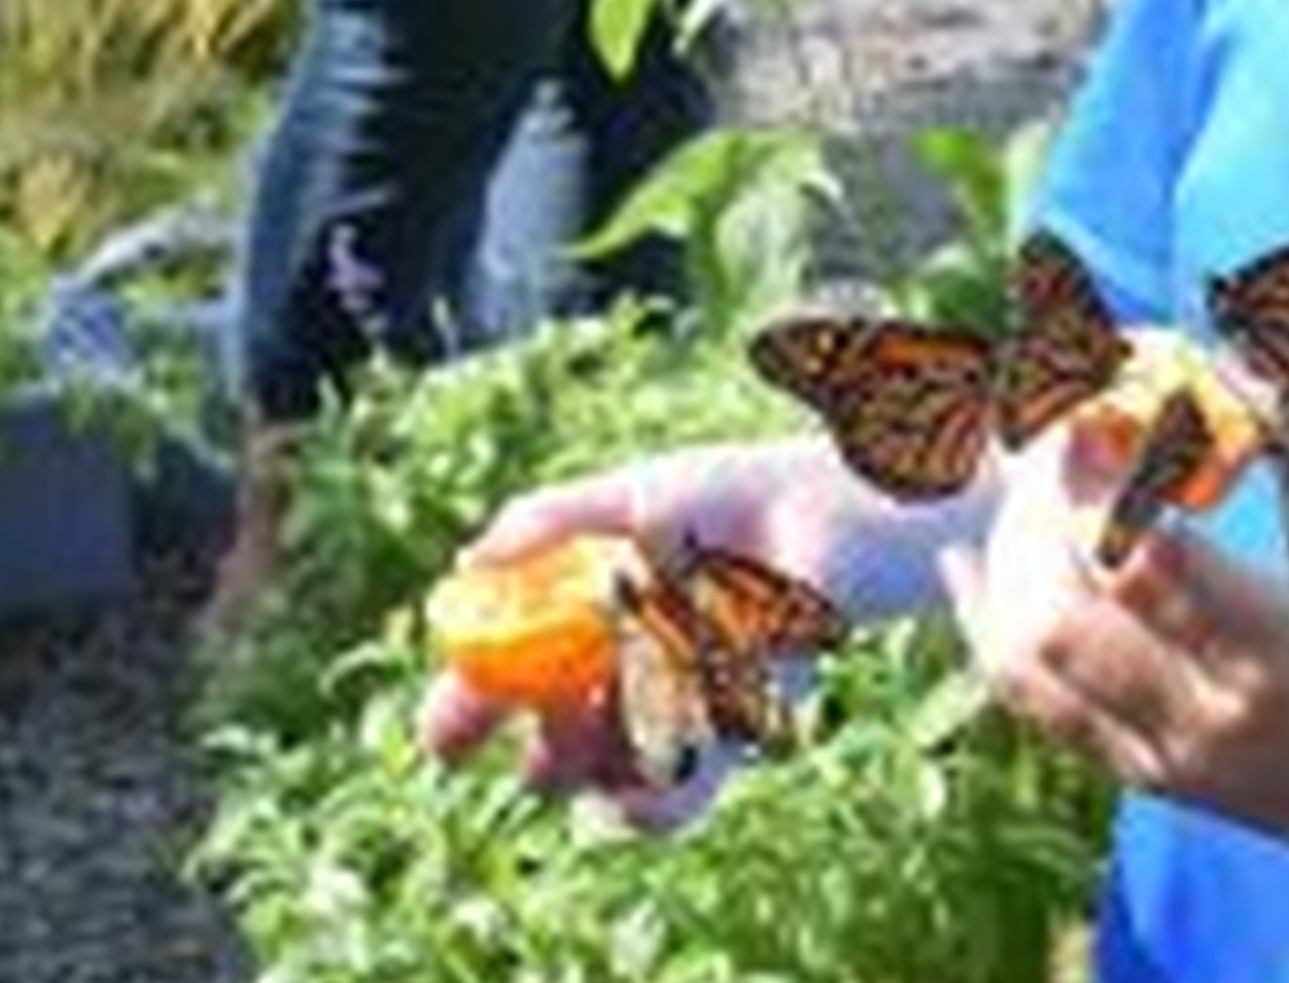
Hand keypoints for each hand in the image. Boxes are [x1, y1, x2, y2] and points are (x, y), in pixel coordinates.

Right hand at [412, 438, 867, 828]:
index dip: (468, 714)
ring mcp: (674, 711)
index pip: (508, 678)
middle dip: (540, 760)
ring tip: (616, 749)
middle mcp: (623, 674)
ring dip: (601, 778)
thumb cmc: (741, 495)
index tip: (445, 740)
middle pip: (555, 747)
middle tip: (545, 749)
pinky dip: (658, 797)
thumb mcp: (641, 492)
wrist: (843, 516)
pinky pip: (679, 790)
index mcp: (586, 618)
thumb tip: (469, 564)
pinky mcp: (732, 733)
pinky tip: (661, 769)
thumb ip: (553, 516)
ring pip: (612, 780)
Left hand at [941, 423, 1288, 858]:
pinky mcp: (1144, 776)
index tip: (1089, 407)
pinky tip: (969, 560)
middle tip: (1052, 433)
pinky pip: (1035, 700)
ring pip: (1024, 661)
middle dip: (1036, 507)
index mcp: (1273, 651)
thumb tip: (1231, 351)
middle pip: (1056, 612)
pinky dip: (991, 624)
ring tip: (1025, 480)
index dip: (1092, 475)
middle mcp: (1202, 716)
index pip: (1137, 560)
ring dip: (1006, 558)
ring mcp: (1163, 757)